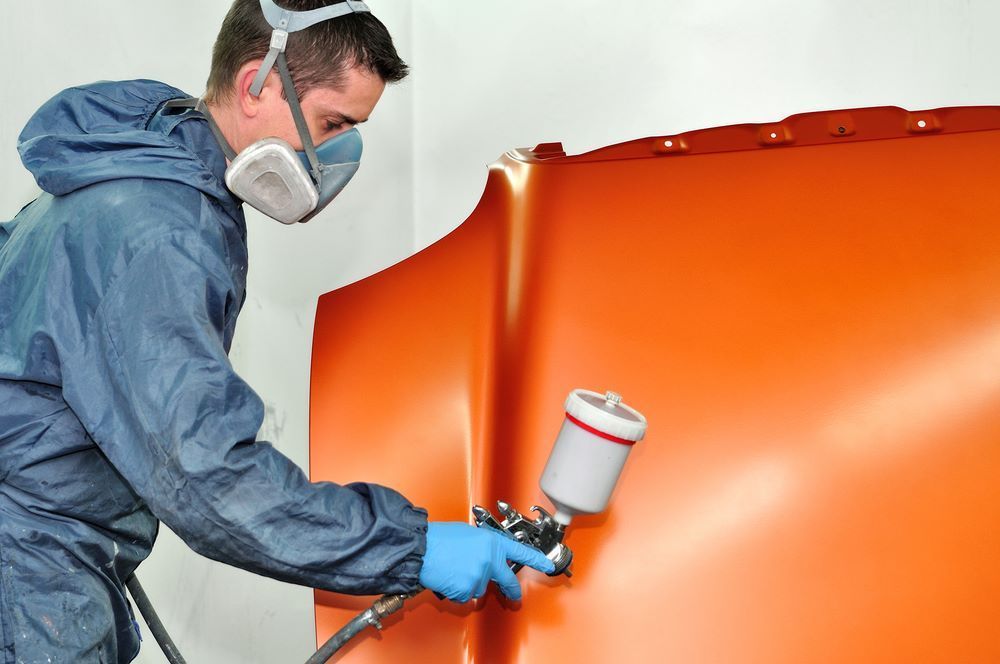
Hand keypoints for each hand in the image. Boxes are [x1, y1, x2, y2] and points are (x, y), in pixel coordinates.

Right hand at [418, 521, 554, 601]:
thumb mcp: (469, 534)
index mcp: (492, 542)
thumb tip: (486, 555)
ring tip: (455, 570)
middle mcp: (491, 560)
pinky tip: (450, 578)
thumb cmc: (440, 538)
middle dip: (511, 590)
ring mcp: (481, 576)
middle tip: (514, 595)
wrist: (422, 549)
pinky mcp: (469, 590)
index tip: (547, 565)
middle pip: (507, 581)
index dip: (536, 559)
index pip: (520, 552)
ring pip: (481, 588)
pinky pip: (467, 596)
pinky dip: (459, 591)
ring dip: (471, 583)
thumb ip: (484, 546)